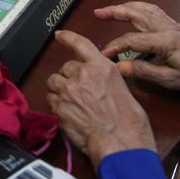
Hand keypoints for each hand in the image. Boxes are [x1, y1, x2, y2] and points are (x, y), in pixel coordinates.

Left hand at [46, 31, 155, 163]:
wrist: (121, 143)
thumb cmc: (129, 122)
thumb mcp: (122, 89)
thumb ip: (105, 78)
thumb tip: (96, 81)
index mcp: (101, 67)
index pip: (80, 44)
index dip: (68, 38)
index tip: (60, 35)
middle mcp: (83, 75)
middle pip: (65, 67)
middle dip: (70, 77)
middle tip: (80, 92)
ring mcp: (68, 91)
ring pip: (54, 82)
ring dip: (60, 90)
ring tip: (73, 103)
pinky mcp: (59, 107)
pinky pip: (51, 100)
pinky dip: (57, 105)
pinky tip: (69, 114)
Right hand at [94, 1, 179, 121]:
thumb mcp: (170, 80)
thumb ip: (144, 71)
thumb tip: (120, 66)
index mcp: (166, 41)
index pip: (133, 40)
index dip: (115, 46)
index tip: (103, 54)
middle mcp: (168, 28)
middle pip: (137, 14)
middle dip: (116, 11)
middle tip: (98, 12)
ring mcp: (173, 25)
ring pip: (146, 9)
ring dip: (127, 7)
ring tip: (112, 10)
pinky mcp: (176, 26)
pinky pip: (155, 11)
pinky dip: (140, 8)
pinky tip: (134, 11)